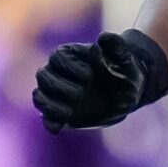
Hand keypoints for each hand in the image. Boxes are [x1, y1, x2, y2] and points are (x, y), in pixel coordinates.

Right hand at [32, 29, 166, 129]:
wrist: (128, 92)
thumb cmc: (124, 70)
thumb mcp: (125, 57)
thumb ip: (115, 45)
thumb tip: (102, 38)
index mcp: (69, 55)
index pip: (57, 58)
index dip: (71, 67)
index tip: (90, 76)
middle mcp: (58, 73)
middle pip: (43, 76)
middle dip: (60, 87)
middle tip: (81, 94)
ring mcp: (58, 94)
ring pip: (40, 97)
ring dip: (50, 105)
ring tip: (69, 112)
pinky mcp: (61, 112)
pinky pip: (47, 118)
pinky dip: (50, 123)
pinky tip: (58, 128)